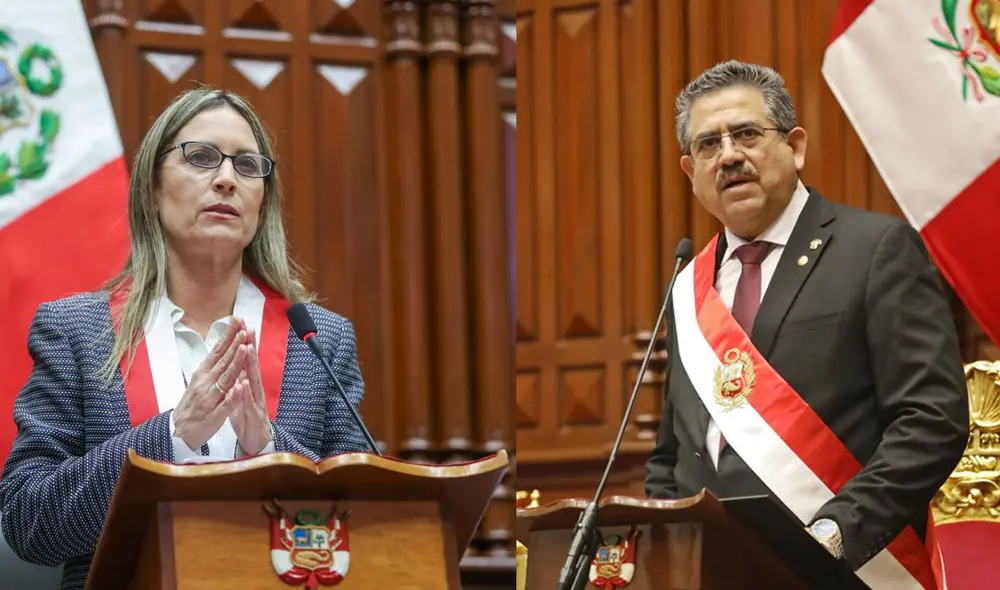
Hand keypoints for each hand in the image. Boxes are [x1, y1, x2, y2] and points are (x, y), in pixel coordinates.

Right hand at [173, 319, 248, 449]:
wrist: (178, 431)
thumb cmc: (192, 404)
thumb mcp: (200, 381)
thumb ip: (212, 366)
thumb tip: (223, 347)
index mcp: (203, 374)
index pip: (218, 351)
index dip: (228, 336)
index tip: (237, 321)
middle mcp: (205, 383)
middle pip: (223, 361)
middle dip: (235, 345)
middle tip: (245, 329)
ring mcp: (210, 399)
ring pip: (225, 379)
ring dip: (235, 363)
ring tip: (245, 349)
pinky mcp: (214, 415)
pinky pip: (225, 405)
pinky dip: (233, 396)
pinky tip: (240, 387)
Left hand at [230, 328, 273, 455]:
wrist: (256, 444)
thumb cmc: (248, 420)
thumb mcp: (242, 397)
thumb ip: (241, 381)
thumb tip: (239, 365)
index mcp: (249, 385)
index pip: (246, 361)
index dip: (244, 344)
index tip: (241, 327)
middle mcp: (255, 390)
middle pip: (252, 365)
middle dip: (250, 347)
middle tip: (249, 328)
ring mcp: (256, 402)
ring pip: (253, 381)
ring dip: (250, 365)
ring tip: (248, 348)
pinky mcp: (254, 416)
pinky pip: (249, 404)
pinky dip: (246, 394)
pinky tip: (243, 384)